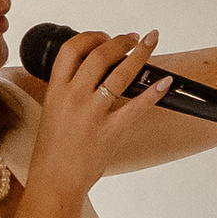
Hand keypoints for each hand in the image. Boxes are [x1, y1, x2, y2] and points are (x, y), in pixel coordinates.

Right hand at [24, 29, 169, 203]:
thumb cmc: (52, 149)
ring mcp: (92, 114)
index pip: (71, 49)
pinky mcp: (109, 132)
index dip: (90, 36)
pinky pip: (136, 107)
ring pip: (120, 74)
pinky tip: (164, 81)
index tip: (103, 36)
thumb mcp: (52, 110)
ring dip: (138, 54)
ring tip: (148, 43)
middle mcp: (73, 97)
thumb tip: (92, 70)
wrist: (54, 181)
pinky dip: (153, 92)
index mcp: (56, 90)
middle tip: (131, 38)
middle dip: (119, 41)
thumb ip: (68, 89)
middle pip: (99, 55)